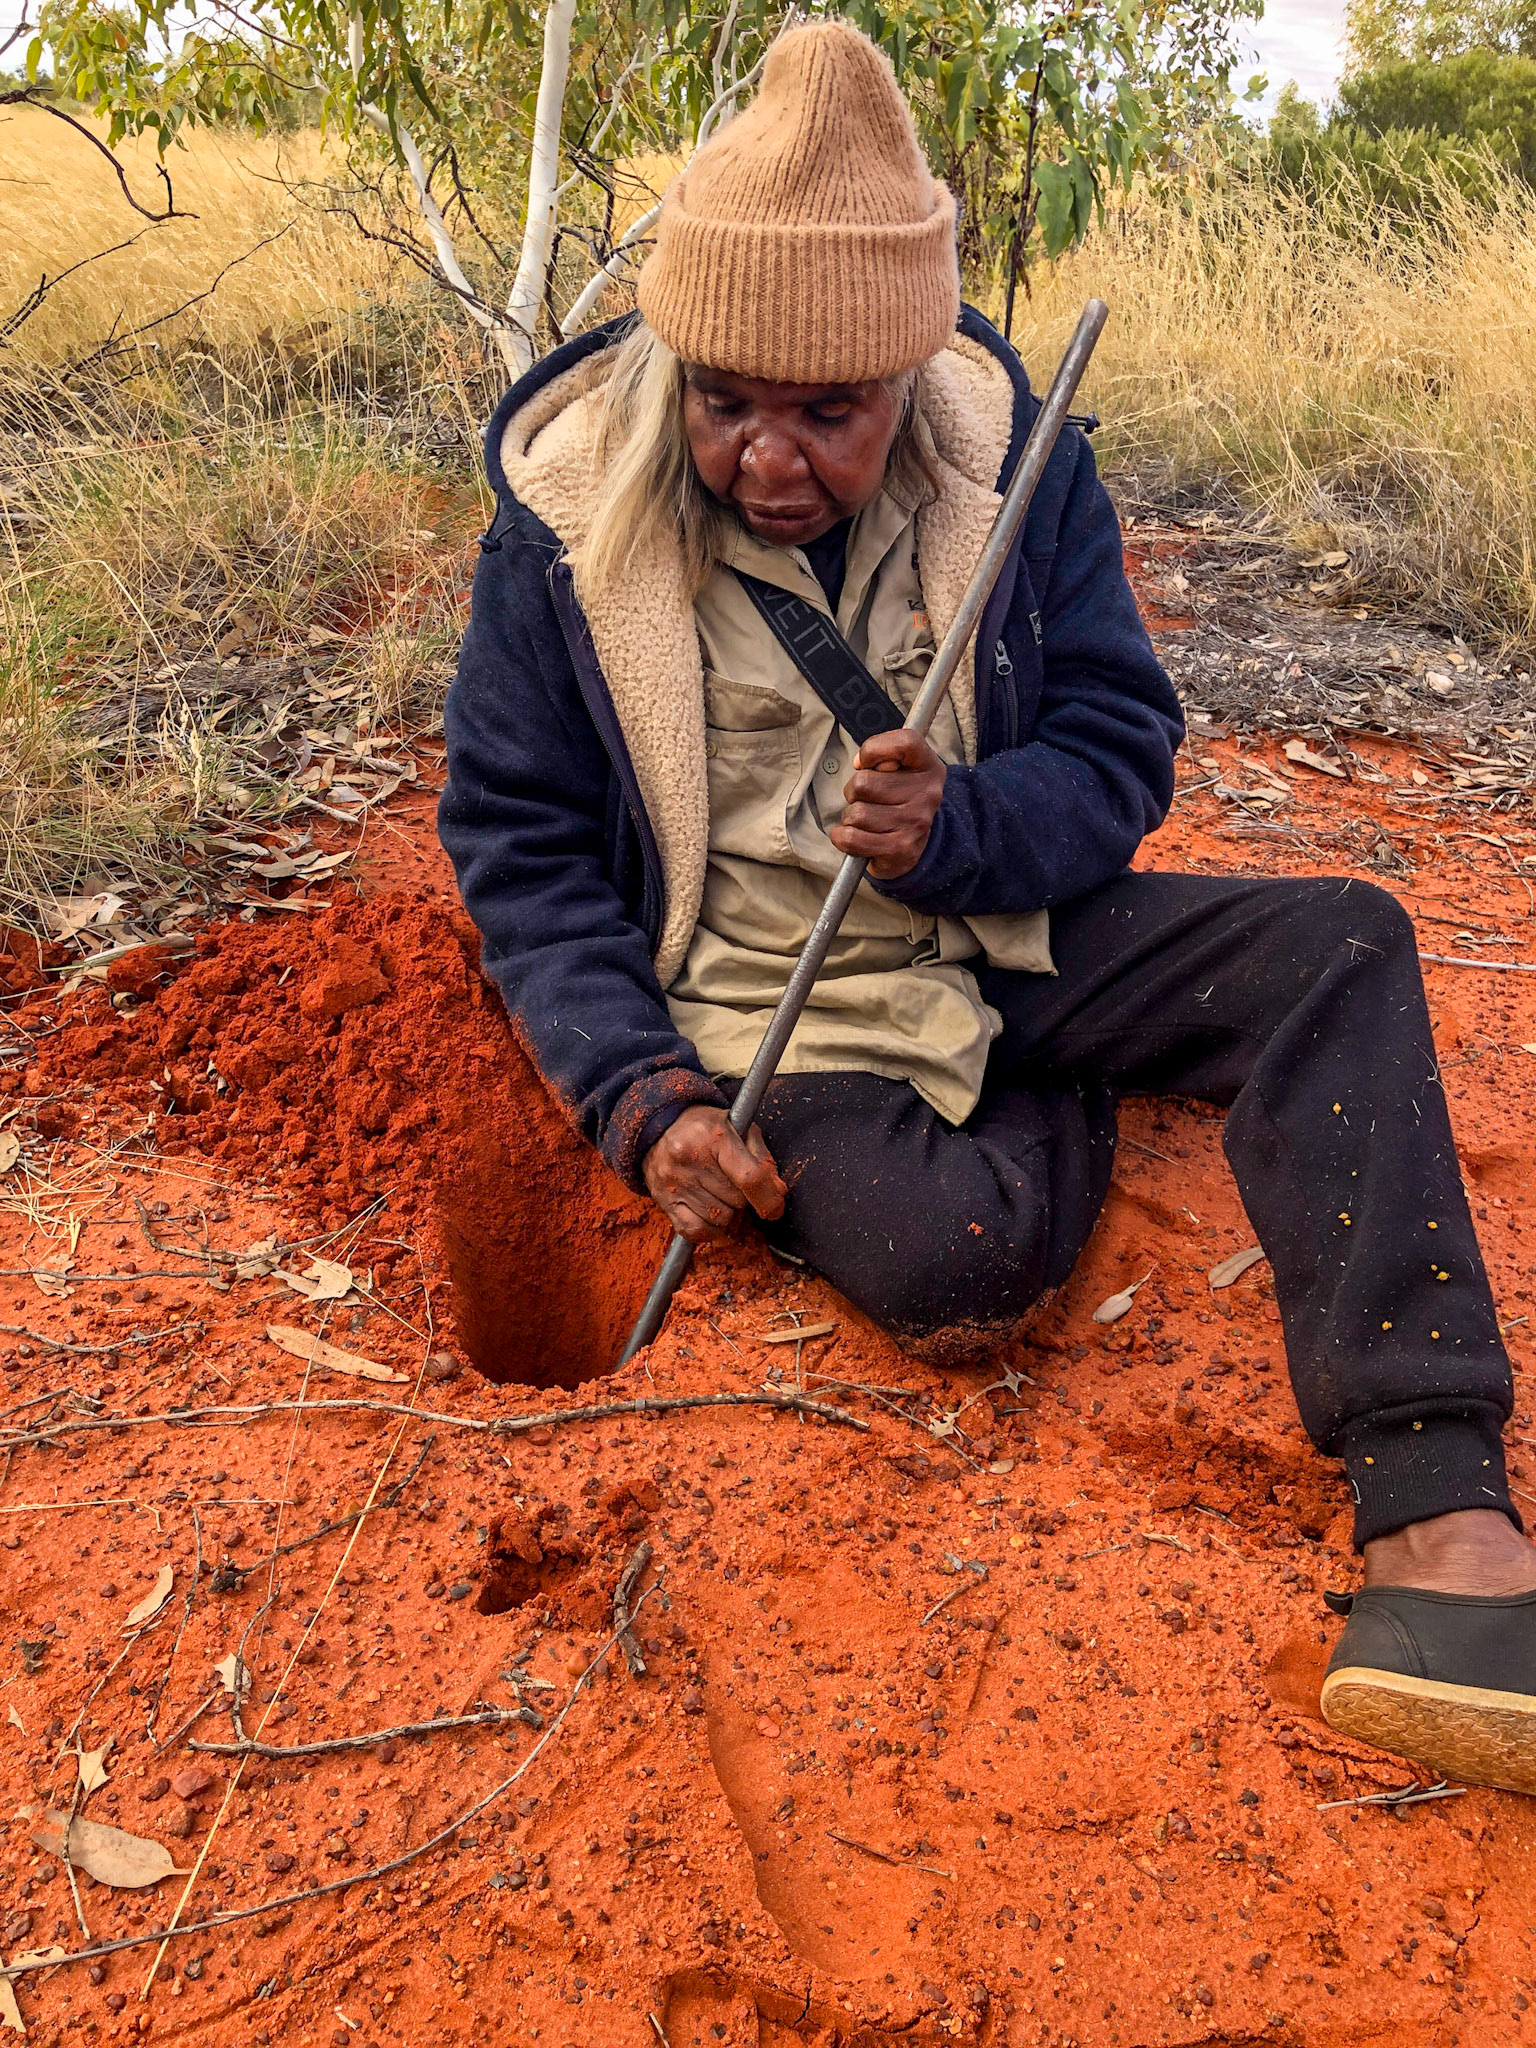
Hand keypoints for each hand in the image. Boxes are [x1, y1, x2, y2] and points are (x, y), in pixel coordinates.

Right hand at [642, 1105, 786, 1243]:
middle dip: (742, 1197)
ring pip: (720, 1218)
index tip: (775, 1208)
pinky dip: (709, 1228)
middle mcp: (690, 1158)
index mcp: (714, 1136)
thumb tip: (778, 1193)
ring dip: (727, 1212)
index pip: (750, 1178)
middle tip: (733, 1182)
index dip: (769, 1200)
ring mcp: (674, 1181)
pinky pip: (696, 1230)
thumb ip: (762, 1159)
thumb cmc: (706, 1128)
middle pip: (736, 1201)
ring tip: (718, 1192)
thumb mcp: (739, 1128)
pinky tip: (710, 1212)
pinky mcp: (663, 1200)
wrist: (661, 1126)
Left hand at [828, 727, 945, 879]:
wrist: (917, 844)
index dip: (874, 749)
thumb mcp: (902, 767)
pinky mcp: (899, 849)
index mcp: (929, 767)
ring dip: (850, 817)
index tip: (867, 762)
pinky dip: (842, 837)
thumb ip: (882, 754)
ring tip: (867, 820)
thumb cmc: (900, 798)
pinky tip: (856, 835)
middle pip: (863, 782)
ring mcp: (914, 823)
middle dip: (854, 792)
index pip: (904, 743)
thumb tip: (860, 763)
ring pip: (856, 813)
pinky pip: (851, 838)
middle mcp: (926, 795)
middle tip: (867, 799)